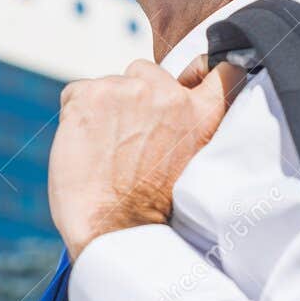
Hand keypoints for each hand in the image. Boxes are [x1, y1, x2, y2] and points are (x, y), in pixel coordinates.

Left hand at [48, 55, 247, 260]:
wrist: (114, 229)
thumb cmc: (149, 207)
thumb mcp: (192, 162)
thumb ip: (188, 125)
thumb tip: (171, 102)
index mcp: (202, 115)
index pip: (224, 73)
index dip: (205, 71)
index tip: (195, 78)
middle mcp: (169, 96)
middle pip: (147, 71)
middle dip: (135, 96)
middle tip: (129, 138)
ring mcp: (128, 91)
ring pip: (109, 84)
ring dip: (103, 108)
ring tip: (104, 149)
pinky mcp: (91, 95)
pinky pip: (76, 93)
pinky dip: (75, 114)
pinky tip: (84, 145)